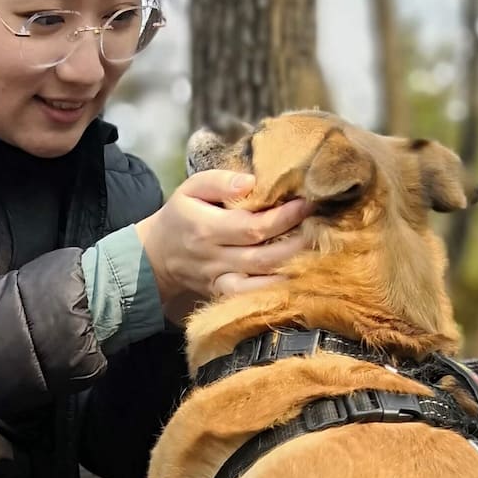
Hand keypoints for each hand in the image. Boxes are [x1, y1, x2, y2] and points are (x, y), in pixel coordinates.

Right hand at [134, 170, 309, 314]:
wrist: (155, 255)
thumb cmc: (180, 215)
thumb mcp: (191, 188)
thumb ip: (219, 180)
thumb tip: (251, 182)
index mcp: (206, 227)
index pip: (253, 226)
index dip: (284, 217)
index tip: (308, 203)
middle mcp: (214, 257)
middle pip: (264, 256)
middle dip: (298, 243)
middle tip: (322, 227)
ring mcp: (219, 279)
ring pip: (263, 279)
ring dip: (295, 267)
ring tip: (318, 250)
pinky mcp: (223, 293)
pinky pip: (253, 296)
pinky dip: (278, 290)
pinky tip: (300, 277)